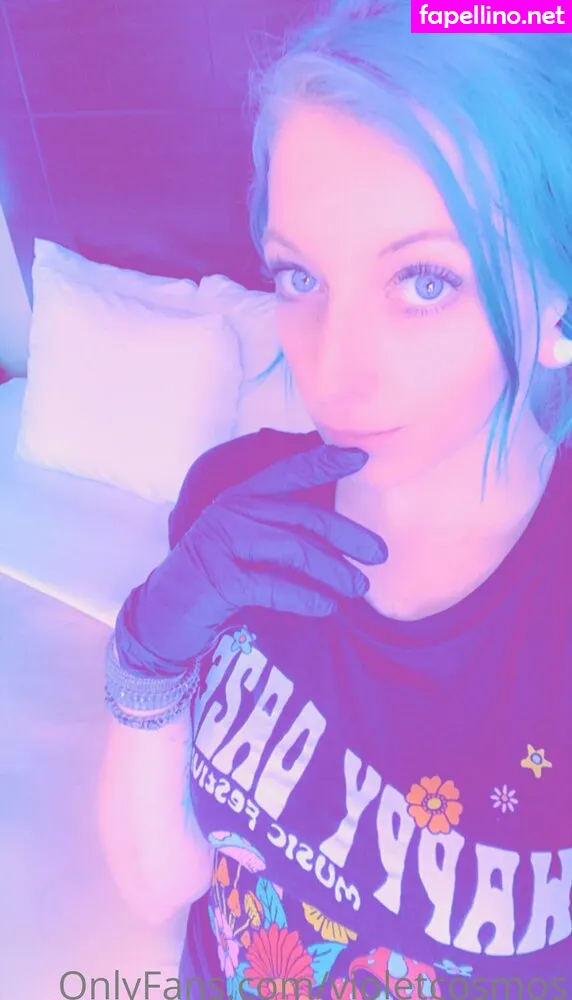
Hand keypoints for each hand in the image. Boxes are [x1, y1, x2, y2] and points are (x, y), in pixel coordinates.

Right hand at [117, 443, 386, 672]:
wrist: (166, 613)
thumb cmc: (219, 576)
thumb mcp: (248, 543)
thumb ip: (283, 529)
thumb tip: (342, 532)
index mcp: (242, 497)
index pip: (288, 473)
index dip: (324, 462)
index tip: (361, 457)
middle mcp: (232, 512)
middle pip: (303, 517)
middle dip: (348, 535)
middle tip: (380, 554)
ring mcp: (223, 544)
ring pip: (294, 551)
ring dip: (334, 571)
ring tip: (358, 587)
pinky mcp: (220, 580)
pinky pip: (274, 586)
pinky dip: (305, 598)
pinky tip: (326, 607)